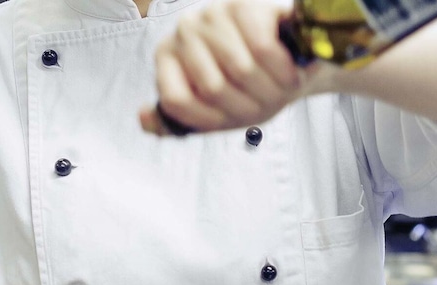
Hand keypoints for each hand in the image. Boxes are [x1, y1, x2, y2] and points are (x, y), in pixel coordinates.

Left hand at [140, 0, 303, 134]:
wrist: (293, 60)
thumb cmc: (248, 89)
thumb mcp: (213, 113)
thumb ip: (177, 122)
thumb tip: (143, 118)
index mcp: (168, 58)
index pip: (176, 100)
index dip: (209, 119)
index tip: (233, 120)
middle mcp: (185, 32)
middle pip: (213, 89)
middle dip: (249, 107)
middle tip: (269, 105)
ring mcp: (212, 14)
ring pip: (240, 70)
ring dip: (270, 90)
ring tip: (283, 91)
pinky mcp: (244, 5)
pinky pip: (262, 49)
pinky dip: (282, 70)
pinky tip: (290, 73)